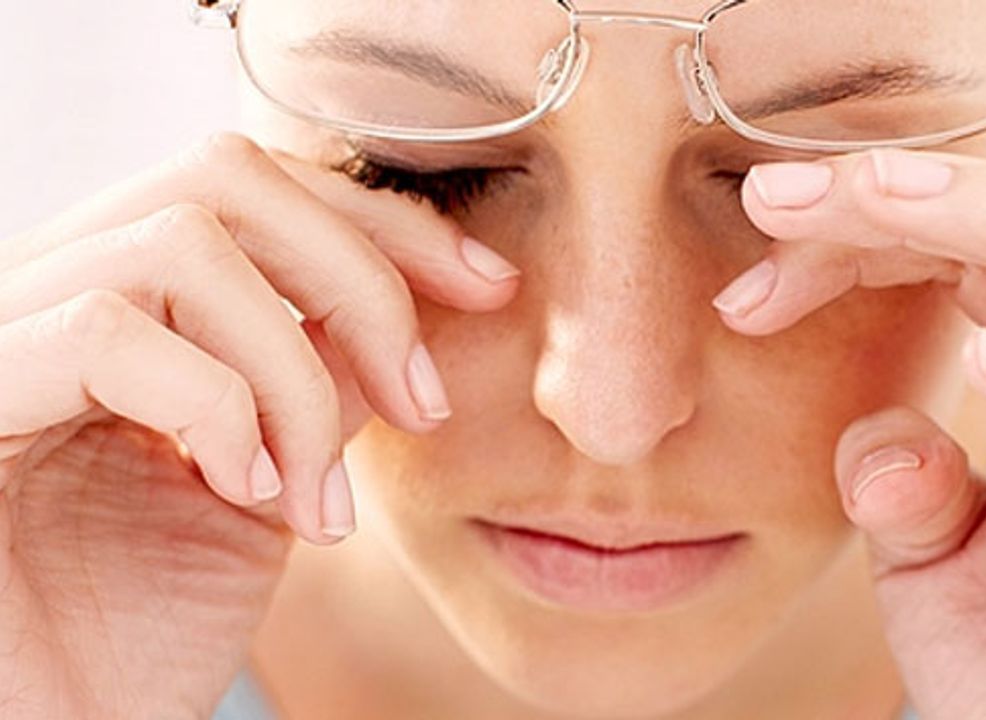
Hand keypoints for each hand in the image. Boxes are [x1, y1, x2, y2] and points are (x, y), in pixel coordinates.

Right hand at [0, 133, 518, 718]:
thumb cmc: (140, 631)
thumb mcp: (270, 487)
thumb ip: (320, 384)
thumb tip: (403, 301)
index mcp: (119, 297)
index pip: (256, 187)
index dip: (382, 224)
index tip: (488, 288)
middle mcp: (44, 290)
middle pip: (223, 177)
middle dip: (363, 279)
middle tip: (426, 403)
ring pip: (181, 246)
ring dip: (296, 375)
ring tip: (320, 498)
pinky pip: (104, 333)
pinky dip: (214, 405)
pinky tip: (244, 492)